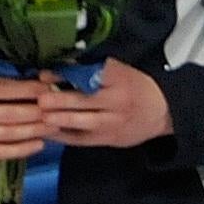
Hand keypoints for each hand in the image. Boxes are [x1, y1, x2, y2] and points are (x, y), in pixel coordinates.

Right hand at [0, 48, 48, 159]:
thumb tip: (14, 54)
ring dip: (36, 130)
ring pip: (9, 134)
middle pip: (12, 113)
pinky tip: (39, 144)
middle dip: (39, 111)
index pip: (5, 88)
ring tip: (56, 124)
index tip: (50, 85)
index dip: (31, 88)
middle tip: (60, 107)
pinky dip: (22, 150)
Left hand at [37, 60, 172, 150]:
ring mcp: (113, 123)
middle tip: (41, 99)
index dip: (67, 76)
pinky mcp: (108, 139)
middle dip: (61, 100)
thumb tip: (60, 64)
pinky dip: (64, 136)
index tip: (46, 74)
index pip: (91, 75)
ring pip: (84, 122)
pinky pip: (83, 139)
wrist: (161, 112)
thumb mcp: (121, 71)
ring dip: (61, 119)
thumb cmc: (134, 87)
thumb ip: (94, 69)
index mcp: (120, 79)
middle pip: (87, 100)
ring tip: (42, 116)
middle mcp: (117, 101)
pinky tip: (47, 132)